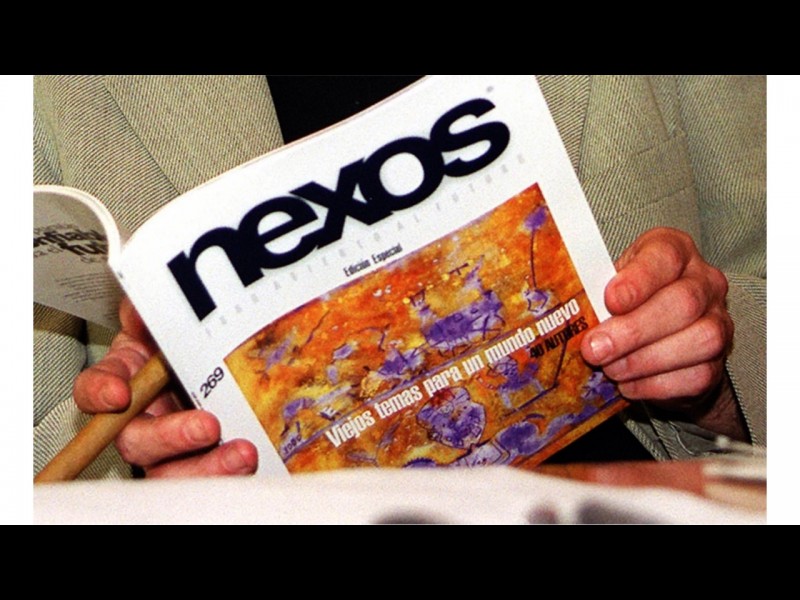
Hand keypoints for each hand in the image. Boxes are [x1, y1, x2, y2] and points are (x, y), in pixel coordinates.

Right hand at [73, 297, 258, 477]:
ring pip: (173, 472)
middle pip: (137, 441)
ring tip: (242, 454)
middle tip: (208, 426)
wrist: (226, 362)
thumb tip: (144, 307)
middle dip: (171, 436)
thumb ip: (154, 313)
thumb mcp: (172, 322)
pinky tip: (250, 459)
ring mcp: (171, 449)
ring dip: (208, 466)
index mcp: (125, 380)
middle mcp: (142, 421)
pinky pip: (209, 477)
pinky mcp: (204, 463)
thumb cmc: (187, 346)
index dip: (100, 393)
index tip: (119, 393)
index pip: (93, 390)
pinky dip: (230, 471)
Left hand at [580, 228, 745, 439]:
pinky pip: (696, 376)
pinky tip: (628, 385)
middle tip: (595, 349)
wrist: (658, 339)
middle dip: (634, 330)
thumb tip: (567, 312)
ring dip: (645, 360)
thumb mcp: (609, 285)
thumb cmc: (627, 303)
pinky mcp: (717, 362)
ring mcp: (719, 321)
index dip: (639, 279)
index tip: (610, 301)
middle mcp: (705, 282)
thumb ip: (595, 292)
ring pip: (699, 339)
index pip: (665, 255)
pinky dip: (656, 384)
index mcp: (675, 251)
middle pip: (683, 302)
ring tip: (610, 369)